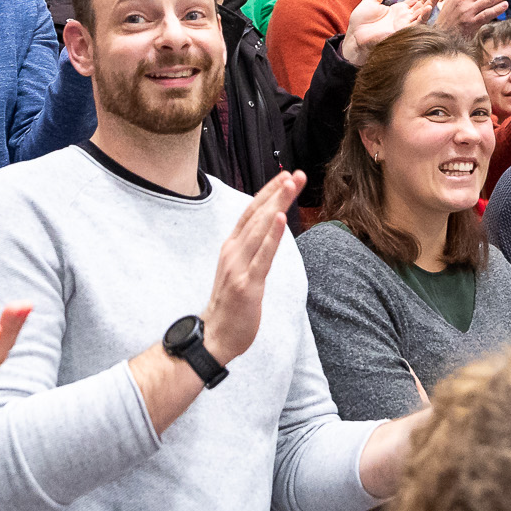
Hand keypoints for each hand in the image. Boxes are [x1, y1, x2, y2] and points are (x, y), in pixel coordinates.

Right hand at [201, 172, 302, 367]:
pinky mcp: (247, 285)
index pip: (251, 212)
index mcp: (231, 247)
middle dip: (277, 193)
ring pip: (260, 229)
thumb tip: (268, 233)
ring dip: (276, 205)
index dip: (268, 193)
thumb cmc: (231, 304)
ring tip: (291, 185)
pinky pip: (262, 256)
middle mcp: (233, 252)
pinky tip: (280, 219)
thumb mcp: (239, 269)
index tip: (286, 176)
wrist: (215, 336)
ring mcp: (238, 267)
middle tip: (296, 175)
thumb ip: (251, 250)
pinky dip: (272, 236)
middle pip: (257, 215)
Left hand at [342, 0, 442, 66]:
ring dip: (432, 2)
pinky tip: (428, 7)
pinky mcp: (402, 32)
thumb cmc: (361, 21)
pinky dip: (423, 16)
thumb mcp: (372, 0)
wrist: (354, 36)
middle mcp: (405, 17)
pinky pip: (416, 24)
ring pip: (423, 13)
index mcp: (399, 10)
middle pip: (423, 4)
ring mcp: (405, 25)